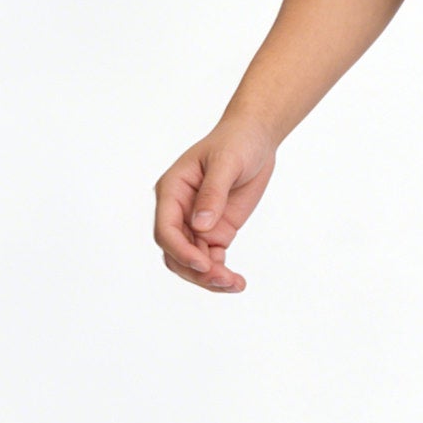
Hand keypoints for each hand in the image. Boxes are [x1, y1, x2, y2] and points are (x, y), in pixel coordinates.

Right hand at [153, 116, 277, 293]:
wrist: (257, 137)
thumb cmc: (238, 141)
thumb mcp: (227, 161)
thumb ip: (213, 192)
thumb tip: (200, 226)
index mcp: (172, 191)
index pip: (166, 230)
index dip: (180, 250)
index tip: (203, 263)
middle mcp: (179, 211)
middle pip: (176, 253)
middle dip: (196, 271)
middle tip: (224, 280)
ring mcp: (197, 223)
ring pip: (192, 262)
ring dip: (209, 278)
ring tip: (234, 284)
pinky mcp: (215, 231)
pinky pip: (210, 259)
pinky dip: (220, 273)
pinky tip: (236, 282)